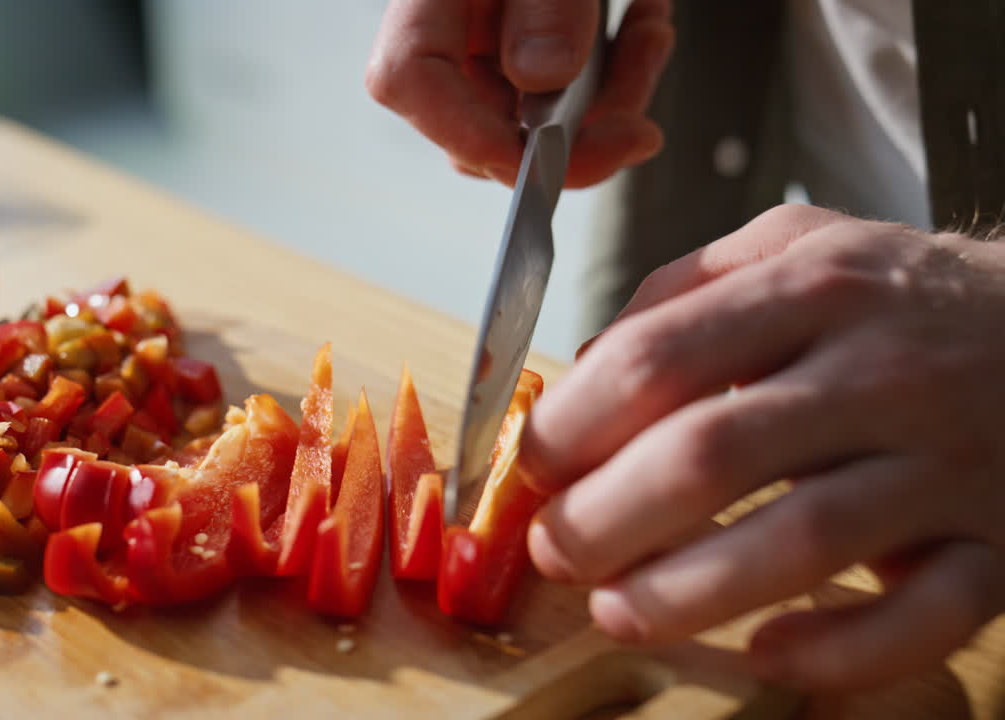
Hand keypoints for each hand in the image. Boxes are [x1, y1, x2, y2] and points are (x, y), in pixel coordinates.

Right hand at [366, 0, 673, 186]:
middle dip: (571, 135)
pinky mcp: (526, 48)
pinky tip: (644, 26)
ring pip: (530, 122)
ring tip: (652, 38)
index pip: (409, 81)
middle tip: (638, 121)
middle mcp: (448, 25)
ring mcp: (486, 42)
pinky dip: (616, 75)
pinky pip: (562, 94)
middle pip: (480, 123)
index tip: (549, 162)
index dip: (472, 136)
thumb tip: (542, 79)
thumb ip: (548, 3)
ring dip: (608, 101)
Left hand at [519, 204, 1004, 689]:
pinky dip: (839, 650)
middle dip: (607, 519)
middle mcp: (880, 370)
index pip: (658, 358)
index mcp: (814, 289)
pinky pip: (922, 618)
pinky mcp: (1002, 543)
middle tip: (558, 552)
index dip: (574, 425)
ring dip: (689, 591)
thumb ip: (686, 288)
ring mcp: (948, 461)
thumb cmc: (907, 299)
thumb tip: (584, 364)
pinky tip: (770, 651)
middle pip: (710, 454)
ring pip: (803, 541)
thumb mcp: (802, 247)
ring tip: (618, 613)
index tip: (535, 467)